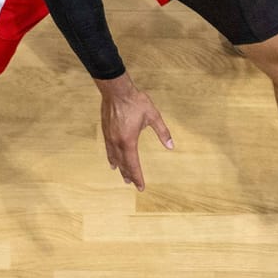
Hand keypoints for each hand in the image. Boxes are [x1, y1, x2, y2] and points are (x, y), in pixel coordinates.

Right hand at [95, 73, 172, 190]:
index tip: (140, 186)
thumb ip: (163, 132)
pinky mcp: (106, 131)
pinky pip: (108, 149)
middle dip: (129, 174)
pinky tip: (112, 161)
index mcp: (129, 141)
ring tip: (123, 176)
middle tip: (132, 184)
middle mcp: (118, 142)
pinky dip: (111, 157)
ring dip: (120, 168)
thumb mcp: (153, 116)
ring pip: (114, 157)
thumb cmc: (135, 102)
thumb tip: (171, 146)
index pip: (134, 164)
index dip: (138, 176)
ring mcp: (110, 137)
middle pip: (124, 163)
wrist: (116, 90)